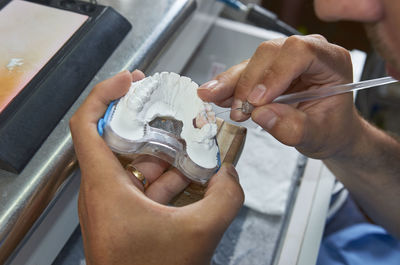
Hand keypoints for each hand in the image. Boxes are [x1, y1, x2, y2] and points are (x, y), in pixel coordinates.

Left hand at [69, 70, 243, 264]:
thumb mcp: (199, 232)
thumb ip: (225, 197)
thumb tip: (231, 175)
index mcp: (105, 186)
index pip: (86, 122)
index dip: (104, 92)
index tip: (130, 79)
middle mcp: (100, 190)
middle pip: (116, 138)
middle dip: (148, 123)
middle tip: (172, 111)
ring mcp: (110, 203)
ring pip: (133, 162)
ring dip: (162, 154)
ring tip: (190, 149)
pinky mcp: (122, 214)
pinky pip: (140, 184)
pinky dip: (163, 177)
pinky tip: (189, 179)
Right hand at [198, 35, 360, 159]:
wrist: (328, 132)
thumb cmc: (331, 128)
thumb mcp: (319, 136)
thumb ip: (295, 128)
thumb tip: (262, 114)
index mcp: (331, 62)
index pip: (300, 52)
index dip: (275, 73)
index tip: (258, 101)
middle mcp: (307, 53)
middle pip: (270, 53)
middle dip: (249, 81)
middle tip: (239, 110)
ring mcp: (285, 60)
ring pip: (252, 61)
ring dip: (231, 82)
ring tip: (212, 98)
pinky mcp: (268, 70)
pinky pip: (244, 73)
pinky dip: (228, 86)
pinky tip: (215, 95)